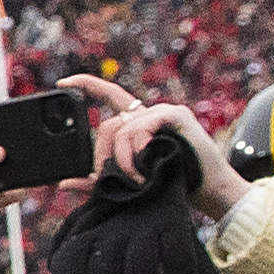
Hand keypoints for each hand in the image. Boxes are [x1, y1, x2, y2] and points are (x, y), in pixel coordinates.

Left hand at [62, 73, 237, 221]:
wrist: (211, 192)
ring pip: (122, 129)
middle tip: (106, 179)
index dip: (86, 84)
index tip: (62, 81)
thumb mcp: (128, 182)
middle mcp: (149, 113)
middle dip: (101, 155)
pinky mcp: (175, 115)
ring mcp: (163, 112)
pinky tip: (145, 166)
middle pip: (109, 124)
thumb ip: (98, 181)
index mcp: (138, 123)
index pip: (109, 96)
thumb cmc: (174, 186)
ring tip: (135, 179)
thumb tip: (64, 184)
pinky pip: (140, 127)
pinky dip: (137, 149)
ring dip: (121, 159)